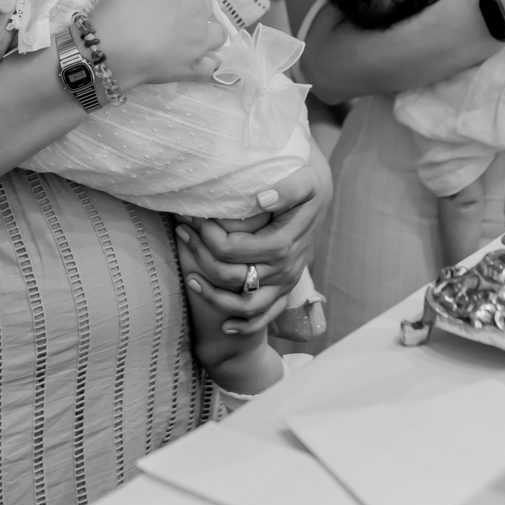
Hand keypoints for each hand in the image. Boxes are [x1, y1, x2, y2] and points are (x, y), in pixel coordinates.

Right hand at [92, 0, 225, 91]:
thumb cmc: (123, 2)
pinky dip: (209, 66)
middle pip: (204, 7)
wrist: (114, 44)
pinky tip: (202, 65)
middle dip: (192, 10)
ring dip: (209, 35)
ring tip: (192, 40)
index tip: (152, 0)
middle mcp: (199, 13)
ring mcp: (199, 43)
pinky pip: (211, 68)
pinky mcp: (193, 68)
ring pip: (216, 35)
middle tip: (168, 18)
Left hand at [177, 151, 331, 335]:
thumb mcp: (305, 179)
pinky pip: (265, 316)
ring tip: (190, 280)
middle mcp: (284, 268)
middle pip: (231, 276)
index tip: (195, 220)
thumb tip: (262, 199)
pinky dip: (245, 325)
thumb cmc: (308, 183)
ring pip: (245, 305)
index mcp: (283, 243)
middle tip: (183, 235)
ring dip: (215, 297)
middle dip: (201, 258)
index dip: (209, 238)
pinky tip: (224, 325)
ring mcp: (285, 282)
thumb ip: (288, 188)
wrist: (322, 193)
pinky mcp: (286, 289)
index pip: (233, 250)